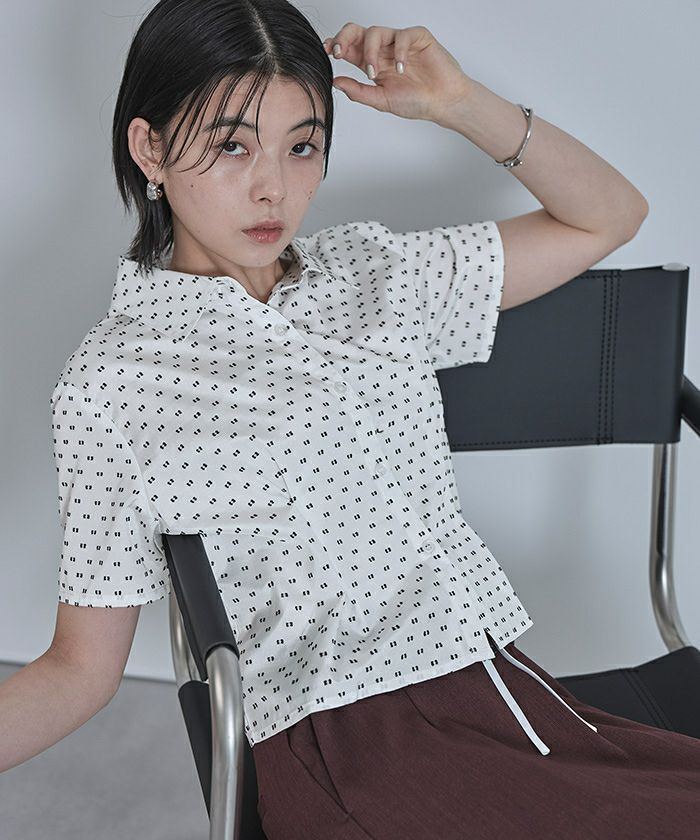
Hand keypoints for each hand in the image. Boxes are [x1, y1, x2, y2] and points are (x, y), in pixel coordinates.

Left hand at [323, 22, 472, 123]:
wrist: (442, 103)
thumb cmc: (416, 102)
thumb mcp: (381, 100)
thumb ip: (358, 92)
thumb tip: (335, 82)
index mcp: (372, 62)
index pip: (349, 47)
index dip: (336, 44)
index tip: (327, 51)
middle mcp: (383, 49)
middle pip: (358, 31)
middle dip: (344, 38)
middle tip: (338, 52)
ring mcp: (399, 42)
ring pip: (376, 32)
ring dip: (370, 52)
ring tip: (376, 73)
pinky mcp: (417, 37)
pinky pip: (402, 36)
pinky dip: (399, 52)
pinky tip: (402, 69)